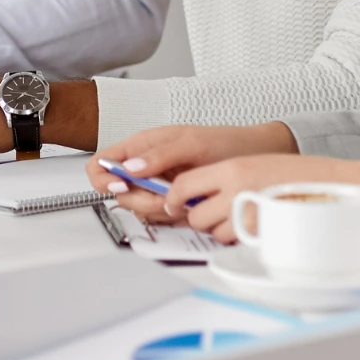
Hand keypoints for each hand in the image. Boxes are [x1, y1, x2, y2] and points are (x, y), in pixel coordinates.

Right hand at [88, 122, 297, 221]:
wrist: (257, 157)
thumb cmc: (225, 142)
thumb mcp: (191, 143)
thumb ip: (159, 155)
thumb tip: (130, 168)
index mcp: (142, 146)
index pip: (102, 162)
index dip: (104, 177)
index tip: (122, 185)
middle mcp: (146, 167)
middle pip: (119, 192)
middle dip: (140, 199)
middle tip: (165, 197)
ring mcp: (159, 187)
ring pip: (139, 208)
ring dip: (158, 209)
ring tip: (183, 199)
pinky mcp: (174, 203)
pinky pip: (160, 217)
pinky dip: (171, 217)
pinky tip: (189, 207)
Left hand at [162, 155, 359, 243]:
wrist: (340, 187)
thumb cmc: (303, 176)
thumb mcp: (258, 166)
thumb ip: (227, 177)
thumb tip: (196, 194)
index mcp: (233, 168)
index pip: (185, 184)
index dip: (176, 197)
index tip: (173, 203)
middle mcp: (236, 189)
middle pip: (193, 213)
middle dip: (198, 218)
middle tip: (213, 215)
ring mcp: (249, 215)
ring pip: (213, 232)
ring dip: (220, 230)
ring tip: (242, 220)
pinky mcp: (263, 236)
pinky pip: (237, 245)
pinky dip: (240, 241)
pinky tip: (256, 230)